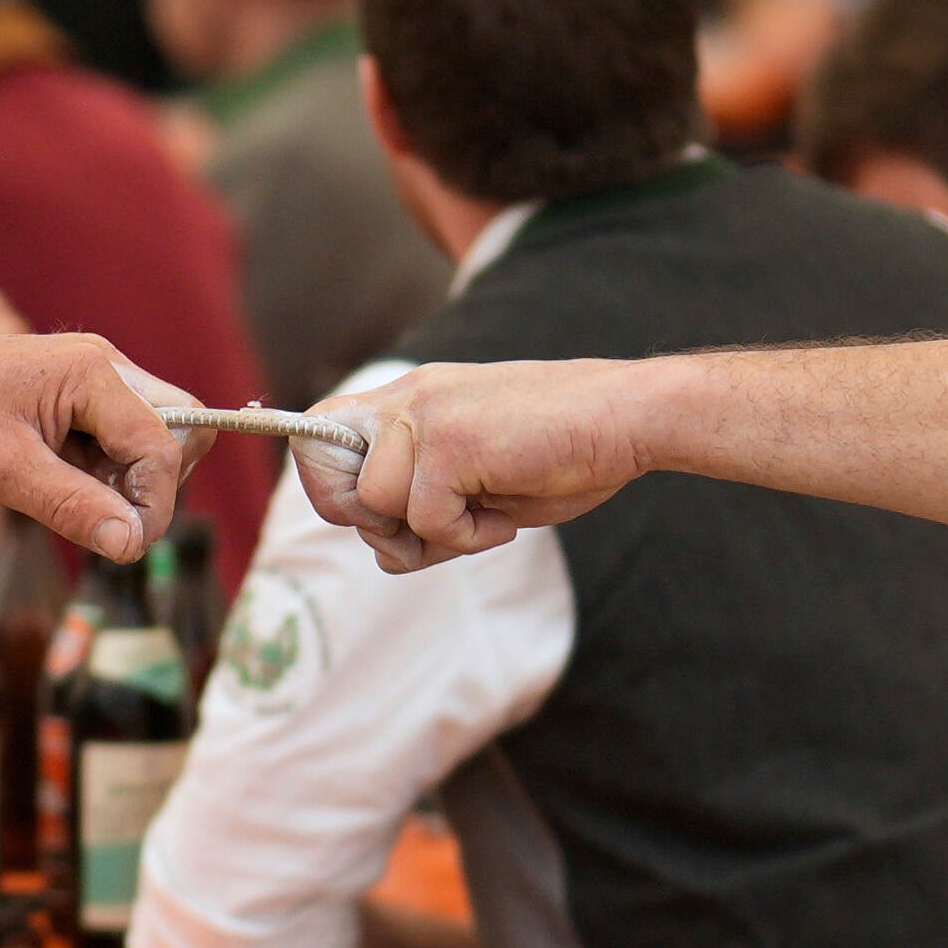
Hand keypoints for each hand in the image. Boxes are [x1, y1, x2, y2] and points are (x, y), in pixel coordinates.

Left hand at [0, 329, 192, 565]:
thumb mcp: (4, 473)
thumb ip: (73, 507)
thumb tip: (131, 544)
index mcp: (94, 373)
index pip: (165, 446)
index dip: (154, 504)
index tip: (123, 546)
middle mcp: (105, 369)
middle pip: (178, 432)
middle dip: (152, 485)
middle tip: (100, 514)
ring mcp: (93, 382)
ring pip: (152, 441)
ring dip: (124, 483)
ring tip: (61, 494)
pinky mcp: (78, 400)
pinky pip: (118, 443)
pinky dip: (101, 475)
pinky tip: (52, 482)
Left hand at [317, 359, 660, 570]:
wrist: (627, 419)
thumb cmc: (561, 454)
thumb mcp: (475, 479)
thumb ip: (420, 501)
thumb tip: (382, 549)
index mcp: (411, 399)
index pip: (320, 432)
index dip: (329, 487)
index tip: (373, 518)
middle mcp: (409, 399)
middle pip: (332, 477)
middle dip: (373, 522)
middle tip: (436, 526)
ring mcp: (427, 417)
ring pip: (377, 505)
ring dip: (433, 532)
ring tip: (486, 513)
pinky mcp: (452, 444)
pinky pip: (427, 520)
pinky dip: (469, 537)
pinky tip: (506, 515)